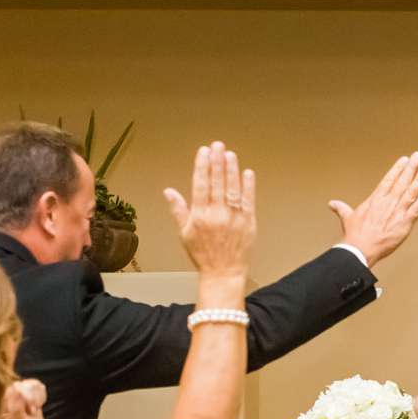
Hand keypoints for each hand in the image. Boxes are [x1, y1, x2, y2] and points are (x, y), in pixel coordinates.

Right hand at [165, 143, 256, 283]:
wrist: (224, 273)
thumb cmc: (204, 254)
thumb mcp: (185, 233)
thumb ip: (178, 210)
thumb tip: (168, 191)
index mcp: (200, 216)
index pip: (200, 185)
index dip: (202, 166)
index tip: (203, 152)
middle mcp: (217, 215)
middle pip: (217, 183)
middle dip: (217, 162)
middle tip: (218, 145)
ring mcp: (234, 218)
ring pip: (232, 189)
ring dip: (231, 170)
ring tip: (230, 154)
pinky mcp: (249, 223)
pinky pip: (249, 201)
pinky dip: (248, 186)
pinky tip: (246, 173)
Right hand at [329, 153, 417, 267]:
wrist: (360, 249)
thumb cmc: (354, 235)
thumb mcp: (347, 218)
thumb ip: (342, 208)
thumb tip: (332, 204)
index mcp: (375, 199)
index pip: (388, 180)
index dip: (397, 169)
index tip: (404, 159)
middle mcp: (387, 203)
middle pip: (402, 182)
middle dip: (411, 168)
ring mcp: (397, 212)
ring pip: (411, 193)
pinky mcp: (404, 224)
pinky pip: (416, 210)